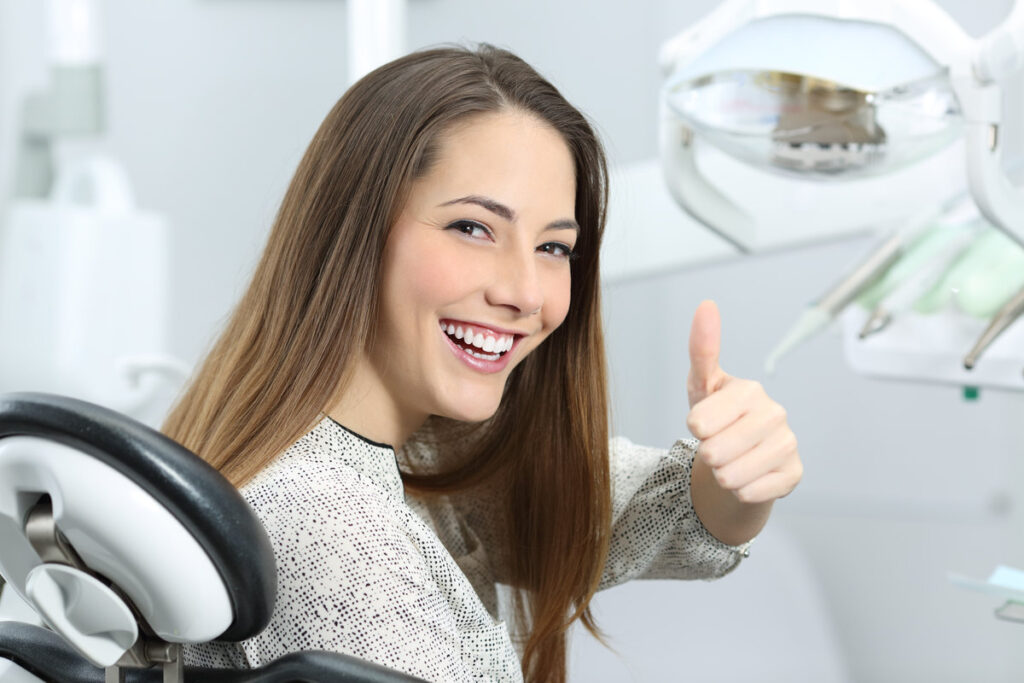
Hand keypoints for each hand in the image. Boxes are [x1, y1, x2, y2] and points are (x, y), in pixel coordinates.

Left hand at [686, 300, 801, 504]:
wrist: (739, 457)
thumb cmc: (717, 417)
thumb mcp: (701, 385)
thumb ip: (702, 349)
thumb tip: (706, 305)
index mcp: (749, 391)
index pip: (699, 423)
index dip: (695, 429)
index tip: (704, 423)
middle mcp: (775, 414)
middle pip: (714, 452)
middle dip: (708, 455)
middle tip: (717, 445)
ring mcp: (788, 444)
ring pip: (731, 476)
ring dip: (722, 475)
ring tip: (730, 460)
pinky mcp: (794, 473)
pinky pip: (750, 493)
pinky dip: (740, 491)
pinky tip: (748, 475)